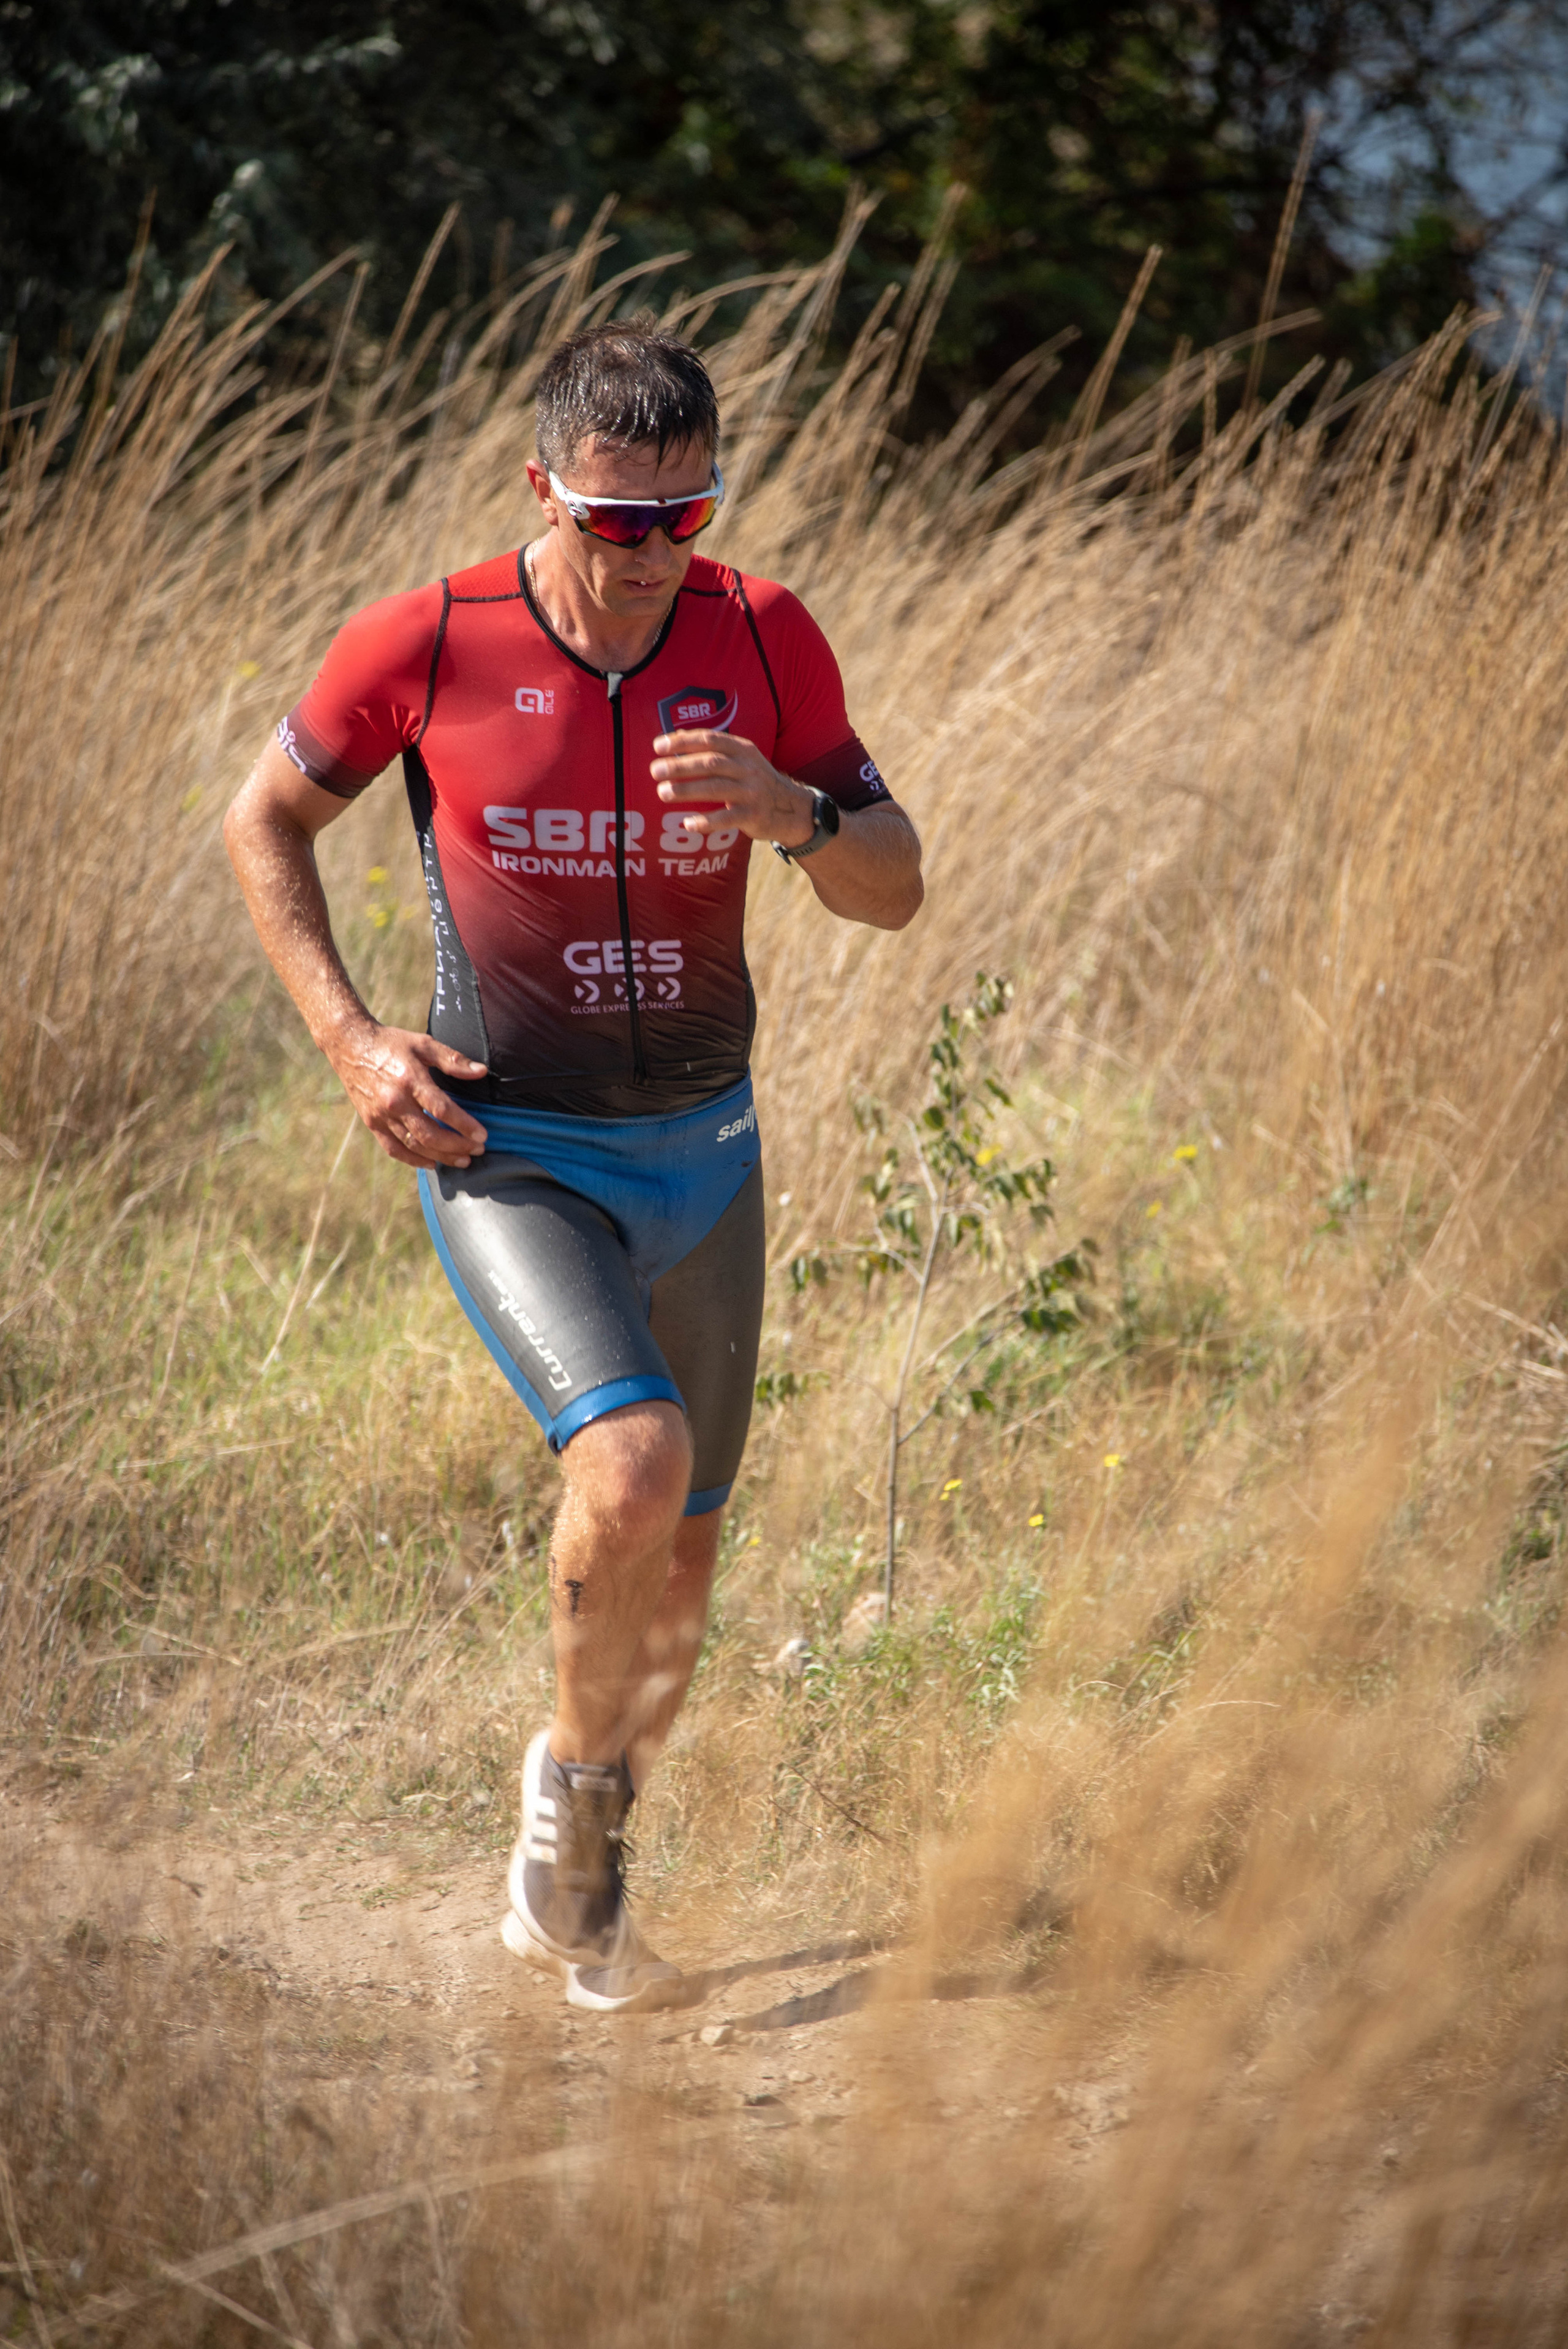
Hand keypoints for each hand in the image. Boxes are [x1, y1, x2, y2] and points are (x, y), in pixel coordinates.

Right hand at [325, 1018, 488, 1168]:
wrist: (350, 1045)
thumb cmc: (391, 1043)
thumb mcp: (423, 1043)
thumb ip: (453, 1059)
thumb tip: (482, 1071)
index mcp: (410, 1079)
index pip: (443, 1109)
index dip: (465, 1125)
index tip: (482, 1135)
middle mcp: (394, 1101)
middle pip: (430, 1134)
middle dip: (457, 1146)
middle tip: (477, 1150)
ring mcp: (381, 1115)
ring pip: (414, 1145)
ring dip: (441, 1156)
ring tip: (463, 1160)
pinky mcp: (371, 1123)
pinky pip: (394, 1149)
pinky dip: (414, 1160)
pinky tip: (432, 1163)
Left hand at [650, 727, 818, 848]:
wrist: (792, 808)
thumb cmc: (755, 781)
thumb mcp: (742, 759)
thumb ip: (714, 749)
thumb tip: (673, 736)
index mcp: (743, 749)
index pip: (710, 739)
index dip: (683, 741)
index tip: (658, 746)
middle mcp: (748, 768)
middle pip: (710, 763)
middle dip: (680, 766)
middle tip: (655, 771)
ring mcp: (752, 792)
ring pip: (716, 788)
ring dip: (687, 790)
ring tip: (662, 793)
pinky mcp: (754, 816)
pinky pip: (727, 818)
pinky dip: (707, 821)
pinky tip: (688, 823)